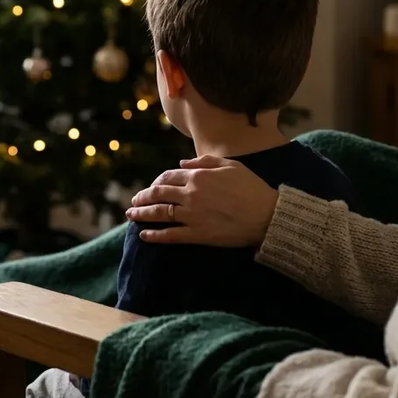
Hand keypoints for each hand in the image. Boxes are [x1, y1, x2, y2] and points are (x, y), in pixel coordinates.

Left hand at [126, 155, 278, 246]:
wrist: (267, 215)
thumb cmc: (251, 187)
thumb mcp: (230, 165)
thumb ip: (203, 162)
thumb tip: (181, 163)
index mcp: (198, 177)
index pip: (168, 177)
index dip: (156, 181)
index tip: (152, 186)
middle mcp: (190, 195)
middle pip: (158, 194)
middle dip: (143, 197)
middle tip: (134, 202)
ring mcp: (192, 216)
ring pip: (159, 213)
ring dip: (142, 214)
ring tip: (131, 216)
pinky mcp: (197, 235)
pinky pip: (170, 235)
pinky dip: (155, 235)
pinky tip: (144, 236)